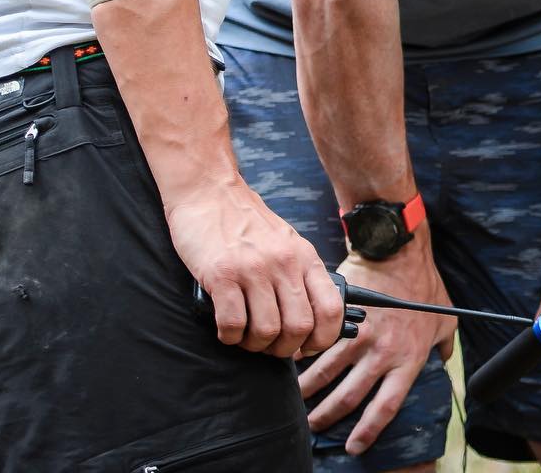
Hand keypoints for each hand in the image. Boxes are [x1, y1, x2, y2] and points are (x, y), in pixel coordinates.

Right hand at [165, 178, 344, 358]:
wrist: (210, 191)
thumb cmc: (246, 224)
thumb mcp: (287, 244)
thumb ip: (299, 276)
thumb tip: (308, 324)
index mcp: (305, 257)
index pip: (331, 309)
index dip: (322, 339)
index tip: (305, 347)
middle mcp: (284, 262)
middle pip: (299, 327)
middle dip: (283, 349)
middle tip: (268, 345)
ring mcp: (253, 268)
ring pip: (266, 331)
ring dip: (253, 344)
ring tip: (245, 335)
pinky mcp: (221, 274)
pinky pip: (231, 325)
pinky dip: (229, 336)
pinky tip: (225, 327)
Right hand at [297, 241, 455, 457]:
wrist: (401, 250)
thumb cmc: (426, 283)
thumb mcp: (446, 318)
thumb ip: (444, 344)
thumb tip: (447, 357)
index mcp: (408, 360)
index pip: (385, 408)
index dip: (367, 432)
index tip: (353, 447)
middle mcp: (382, 354)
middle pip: (349, 397)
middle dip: (326, 416)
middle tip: (312, 426)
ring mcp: (359, 335)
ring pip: (326, 374)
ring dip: (307, 390)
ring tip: (295, 398)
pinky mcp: (342, 317)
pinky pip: (318, 344)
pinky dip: (302, 356)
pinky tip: (289, 363)